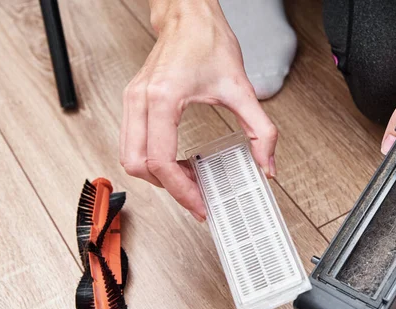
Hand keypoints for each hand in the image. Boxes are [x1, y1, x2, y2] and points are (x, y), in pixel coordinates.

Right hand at [120, 0, 277, 220]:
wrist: (189, 15)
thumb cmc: (206, 40)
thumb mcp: (241, 89)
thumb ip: (260, 130)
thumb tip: (266, 163)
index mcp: (163, 98)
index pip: (160, 160)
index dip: (180, 190)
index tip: (199, 204)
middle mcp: (140, 100)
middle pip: (137, 164)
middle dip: (166, 188)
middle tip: (195, 198)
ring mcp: (132, 100)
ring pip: (129, 156)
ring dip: (157, 177)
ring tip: (188, 182)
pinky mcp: (134, 101)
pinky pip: (132, 142)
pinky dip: (151, 160)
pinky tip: (177, 162)